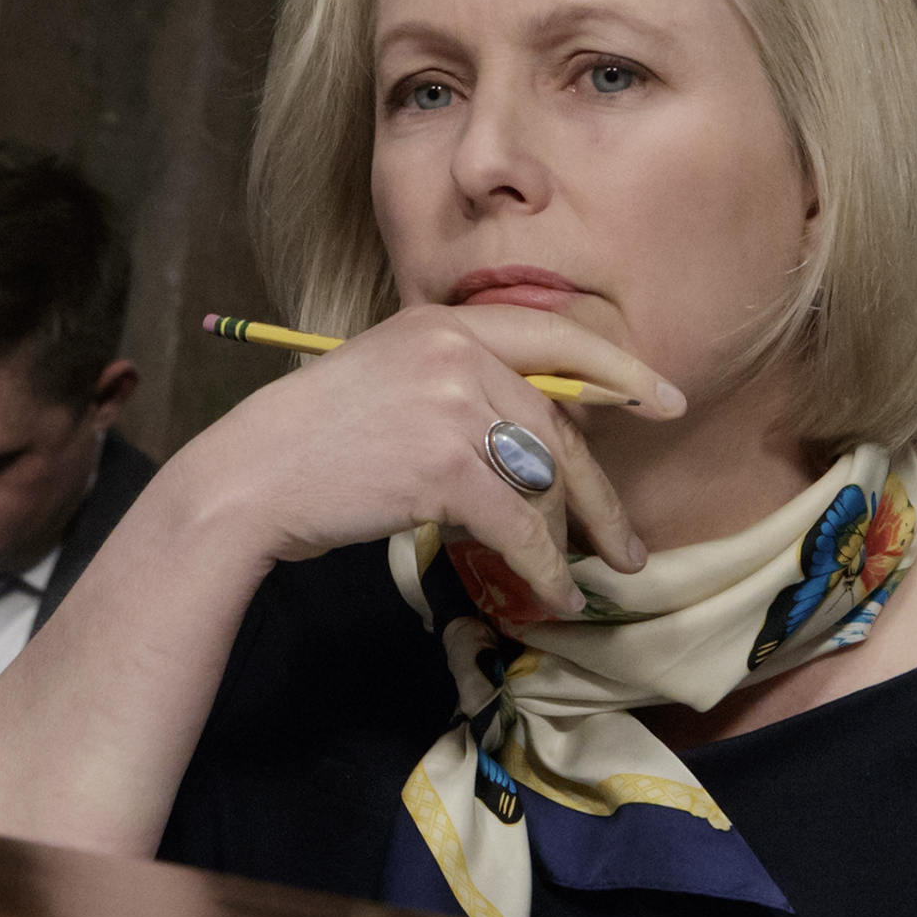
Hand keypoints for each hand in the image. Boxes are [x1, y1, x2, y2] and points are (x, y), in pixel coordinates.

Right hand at [175, 304, 683, 612]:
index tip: (667, 399)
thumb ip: (457, 384)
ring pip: (544, 480)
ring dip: (573, 541)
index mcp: (443, 323)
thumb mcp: (388, 380)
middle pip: (559, 425)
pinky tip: (554, 593)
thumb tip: (534, 436)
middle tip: (629, 542)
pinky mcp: (446, 465)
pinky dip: (544, 568)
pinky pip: (520, 525)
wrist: (248, 478)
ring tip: (590, 579)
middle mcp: (456, 352)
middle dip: (599, 494)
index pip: (556, 337)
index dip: (620, 371)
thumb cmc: (311, 442)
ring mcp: (453, 405)